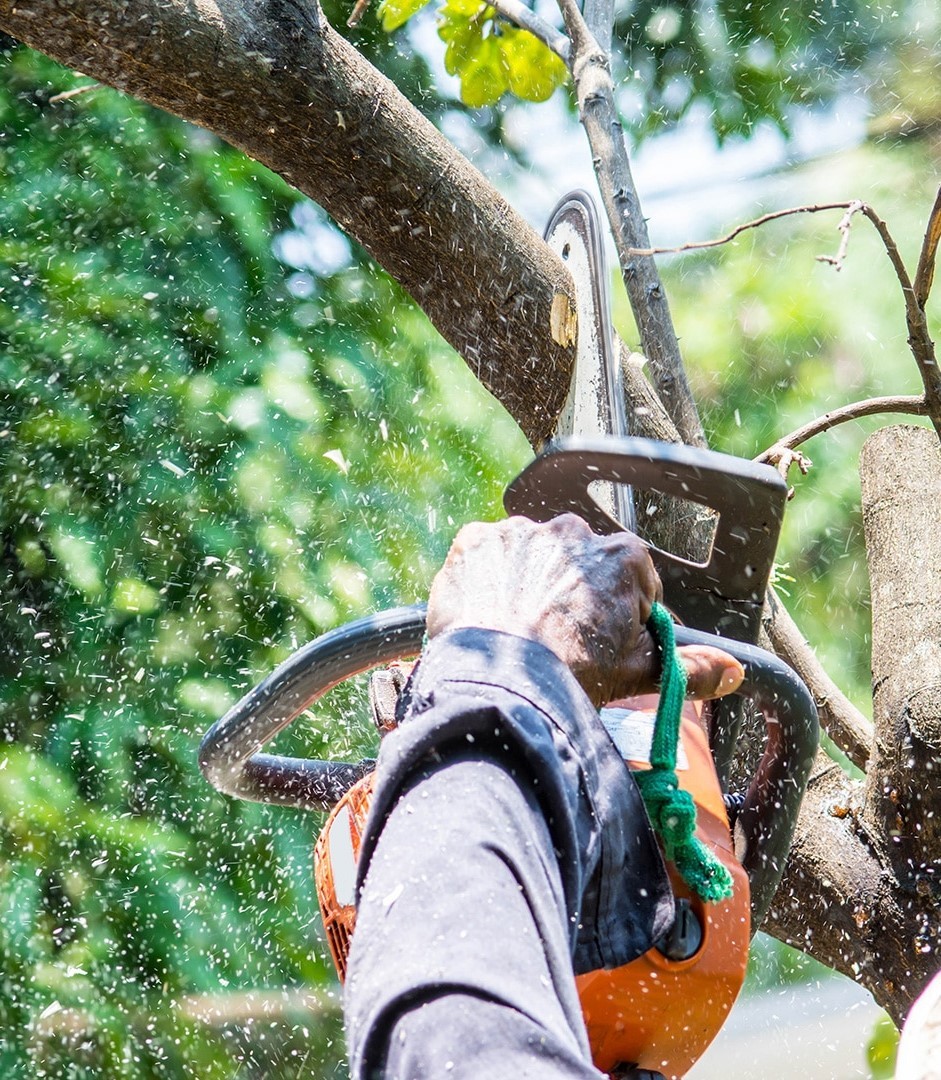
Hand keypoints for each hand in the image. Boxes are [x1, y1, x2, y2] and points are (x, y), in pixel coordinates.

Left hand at [426, 514, 743, 707]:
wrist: (498, 683)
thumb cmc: (572, 676)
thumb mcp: (640, 674)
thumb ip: (691, 667)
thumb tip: (731, 672)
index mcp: (623, 555)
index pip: (632, 580)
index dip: (621, 615)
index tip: (602, 642)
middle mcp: (574, 530)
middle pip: (581, 563)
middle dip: (574, 594)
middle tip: (558, 641)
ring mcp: (521, 531)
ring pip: (531, 556)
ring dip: (528, 583)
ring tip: (518, 632)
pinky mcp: (475, 541)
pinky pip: (484, 556)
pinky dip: (485, 580)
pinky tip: (487, 615)